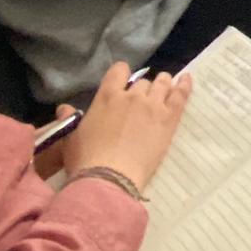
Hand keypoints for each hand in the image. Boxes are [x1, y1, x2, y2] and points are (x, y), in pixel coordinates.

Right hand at [62, 63, 192, 190]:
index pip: (119, 71)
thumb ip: (70, 120)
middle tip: (142, 102)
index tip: (124, 83)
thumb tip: (63, 108)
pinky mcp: (169, 118)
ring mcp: (153, 105)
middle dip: (142, 89)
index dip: (122, 75)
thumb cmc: (86, 160)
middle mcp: (132, 95)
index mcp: (107, 96)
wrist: (109, 179)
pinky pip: (180, 94)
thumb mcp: (71, 139)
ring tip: (164, 88)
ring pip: (162, 83)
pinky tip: (187, 80)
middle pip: (143, 81)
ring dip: (163, 84)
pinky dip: (184, 85)